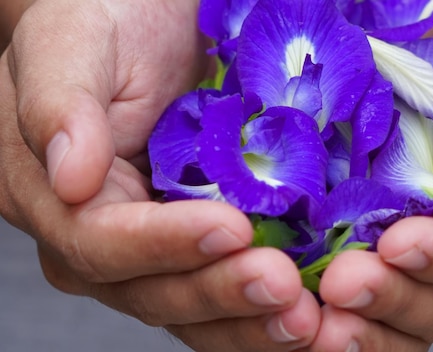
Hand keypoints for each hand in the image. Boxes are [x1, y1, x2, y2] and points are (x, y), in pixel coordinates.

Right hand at [0, 0, 319, 349]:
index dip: (167, 244)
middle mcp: (102, 239)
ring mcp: (156, 249)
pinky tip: (312, 313)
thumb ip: (57, 104)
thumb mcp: (71, 39)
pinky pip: (227, 287)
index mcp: (58, 197)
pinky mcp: (201, 245)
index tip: (230, 229)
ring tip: (308, 321)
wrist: (145, 20)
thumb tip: (70, 177)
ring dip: (253, 322)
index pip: (103, 242)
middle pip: (155, 291)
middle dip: (222, 294)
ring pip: (196, 308)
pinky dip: (266, 311)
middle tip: (286, 289)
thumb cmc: (106, 20)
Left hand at [310, 0, 432, 349]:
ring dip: (358, 314)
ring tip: (315, 307)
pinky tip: (303, 297)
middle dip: (393, 296)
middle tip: (342, 284)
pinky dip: (334, 299)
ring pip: (400, 306)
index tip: (403, 243)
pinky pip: (366, 280)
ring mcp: (430, 255)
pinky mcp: (383, 236)